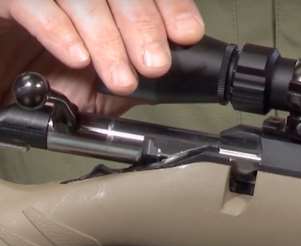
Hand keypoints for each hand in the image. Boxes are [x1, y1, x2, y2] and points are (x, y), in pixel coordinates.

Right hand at [0, 0, 203, 115]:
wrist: (3, 86)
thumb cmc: (45, 77)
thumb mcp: (99, 86)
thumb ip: (133, 77)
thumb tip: (170, 83)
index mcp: (108, 1)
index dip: (172, 7)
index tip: (187, 34)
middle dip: (143, 27)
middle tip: (154, 64)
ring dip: (106, 37)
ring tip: (120, 76)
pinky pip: (32, 4)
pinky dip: (58, 29)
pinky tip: (77, 57)